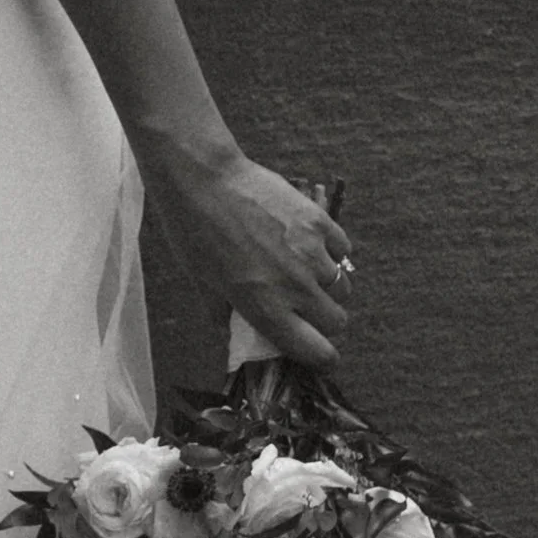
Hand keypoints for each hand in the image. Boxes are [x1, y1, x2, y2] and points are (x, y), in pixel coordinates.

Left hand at [148, 148, 351, 367]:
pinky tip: (310, 244)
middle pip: (337, 321)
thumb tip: (234, 335)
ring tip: (305, 273)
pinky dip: (332, 252)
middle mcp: (296, 286)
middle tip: (306, 309)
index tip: (320, 353)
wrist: (204, 179)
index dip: (322, 358)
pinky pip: (343, 249)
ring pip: (343, 286)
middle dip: (325, 321)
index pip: (317, 352)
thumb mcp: (202, 283)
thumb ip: (224, 316)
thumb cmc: (194, 233)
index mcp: (266, 309)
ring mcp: (312, 253)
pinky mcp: (320, 222)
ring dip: (329, 287)